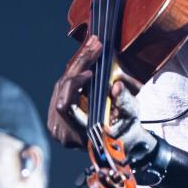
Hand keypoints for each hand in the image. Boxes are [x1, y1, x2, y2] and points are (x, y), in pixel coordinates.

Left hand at [47, 37, 155, 161]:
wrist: (122, 142)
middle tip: (94, 45)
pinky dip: (74, 74)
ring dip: (76, 66)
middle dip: (79, 65)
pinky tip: (85, 60)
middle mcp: (62, 132)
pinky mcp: (56, 115)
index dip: (74, 85)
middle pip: (62, 91)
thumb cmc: (127, 130)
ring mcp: (56, 124)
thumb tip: (116, 86)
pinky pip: (61, 89)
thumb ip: (124, 102)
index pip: (65, 106)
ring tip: (92, 48)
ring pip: (60, 87)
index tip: (91, 72)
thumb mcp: (130, 116)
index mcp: (79, 136)